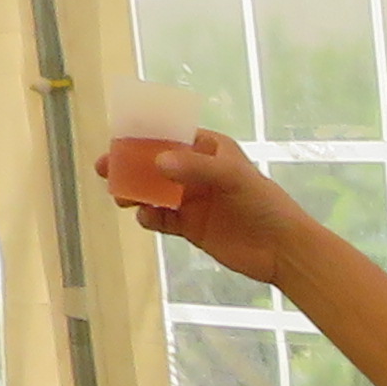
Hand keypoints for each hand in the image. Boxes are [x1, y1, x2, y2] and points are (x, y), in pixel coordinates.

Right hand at [111, 129, 316, 288]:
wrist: (282, 249)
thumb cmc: (263, 203)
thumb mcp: (231, 177)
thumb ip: (195, 168)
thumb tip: (157, 162)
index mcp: (209, 149)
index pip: (171, 136)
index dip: (143, 137)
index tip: (118, 139)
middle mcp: (198, 172)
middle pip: (155, 164)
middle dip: (130, 166)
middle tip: (104, 169)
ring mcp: (194, 200)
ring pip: (155, 192)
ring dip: (135, 192)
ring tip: (119, 196)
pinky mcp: (191, 228)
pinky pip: (162, 219)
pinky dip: (150, 217)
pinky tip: (144, 217)